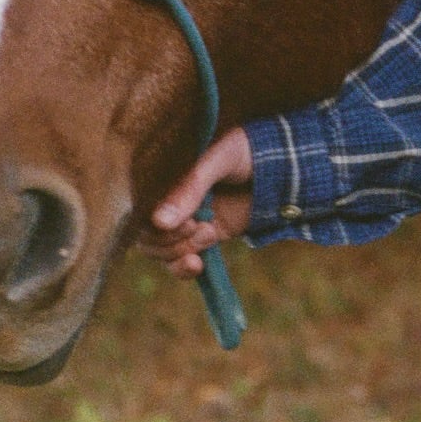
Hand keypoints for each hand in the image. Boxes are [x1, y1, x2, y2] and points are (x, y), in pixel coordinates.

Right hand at [148, 128, 254, 277]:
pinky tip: (198, 265)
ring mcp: (184, 221)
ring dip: (182, 251)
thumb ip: (191, 188)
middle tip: (203, 227)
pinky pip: (179, 262)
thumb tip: (159, 222)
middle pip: (146, 236)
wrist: (283, 168)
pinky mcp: (202, 238)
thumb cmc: (247, 153)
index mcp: (163, 176)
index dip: (152, 222)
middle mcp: (168, 200)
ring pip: (160, 252)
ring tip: (210, 232)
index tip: (181, 221)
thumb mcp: (218, 161)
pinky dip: (183, 269)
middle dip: (171, 239)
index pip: (137, 208)